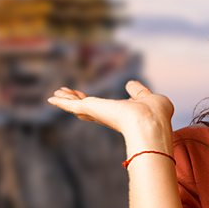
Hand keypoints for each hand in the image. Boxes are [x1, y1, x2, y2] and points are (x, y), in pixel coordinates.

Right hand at [46, 79, 174, 136]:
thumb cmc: (156, 115)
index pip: (106, 110)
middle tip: (66, 96)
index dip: (97, 105)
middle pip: (89, 109)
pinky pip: (72, 104)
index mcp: (122, 115)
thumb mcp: (148, 97)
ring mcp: (98, 113)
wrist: (150, 123)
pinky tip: (52, 98)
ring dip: (67, 99)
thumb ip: (138, 91)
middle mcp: (108, 116)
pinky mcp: (91, 109)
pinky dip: (62, 101)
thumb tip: (129, 84)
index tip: (87, 101)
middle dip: (78, 102)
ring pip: (78, 106)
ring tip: (56, 94)